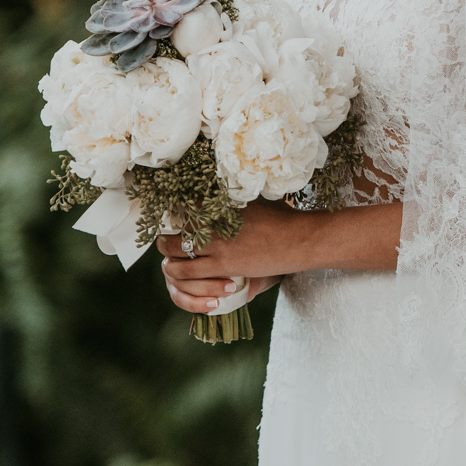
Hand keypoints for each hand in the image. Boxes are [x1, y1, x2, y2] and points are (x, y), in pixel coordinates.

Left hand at [158, 201, 306, 313]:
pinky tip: (185, 274)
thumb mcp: (255, 199)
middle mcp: (214, 221)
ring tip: (169, 258)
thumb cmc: (283, 217)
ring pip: (176, 253)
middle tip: (164, 238)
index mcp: (221, 202)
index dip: (173, 210)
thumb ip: (236, 198)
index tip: (171, 215)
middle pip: (175, 229)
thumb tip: (222, 191)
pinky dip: (182, 274)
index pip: (184, 204)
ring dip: (169, 257)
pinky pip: (189, 272)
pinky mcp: (223, 266)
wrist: (300, 239)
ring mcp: (217, 244)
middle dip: (166, 235)